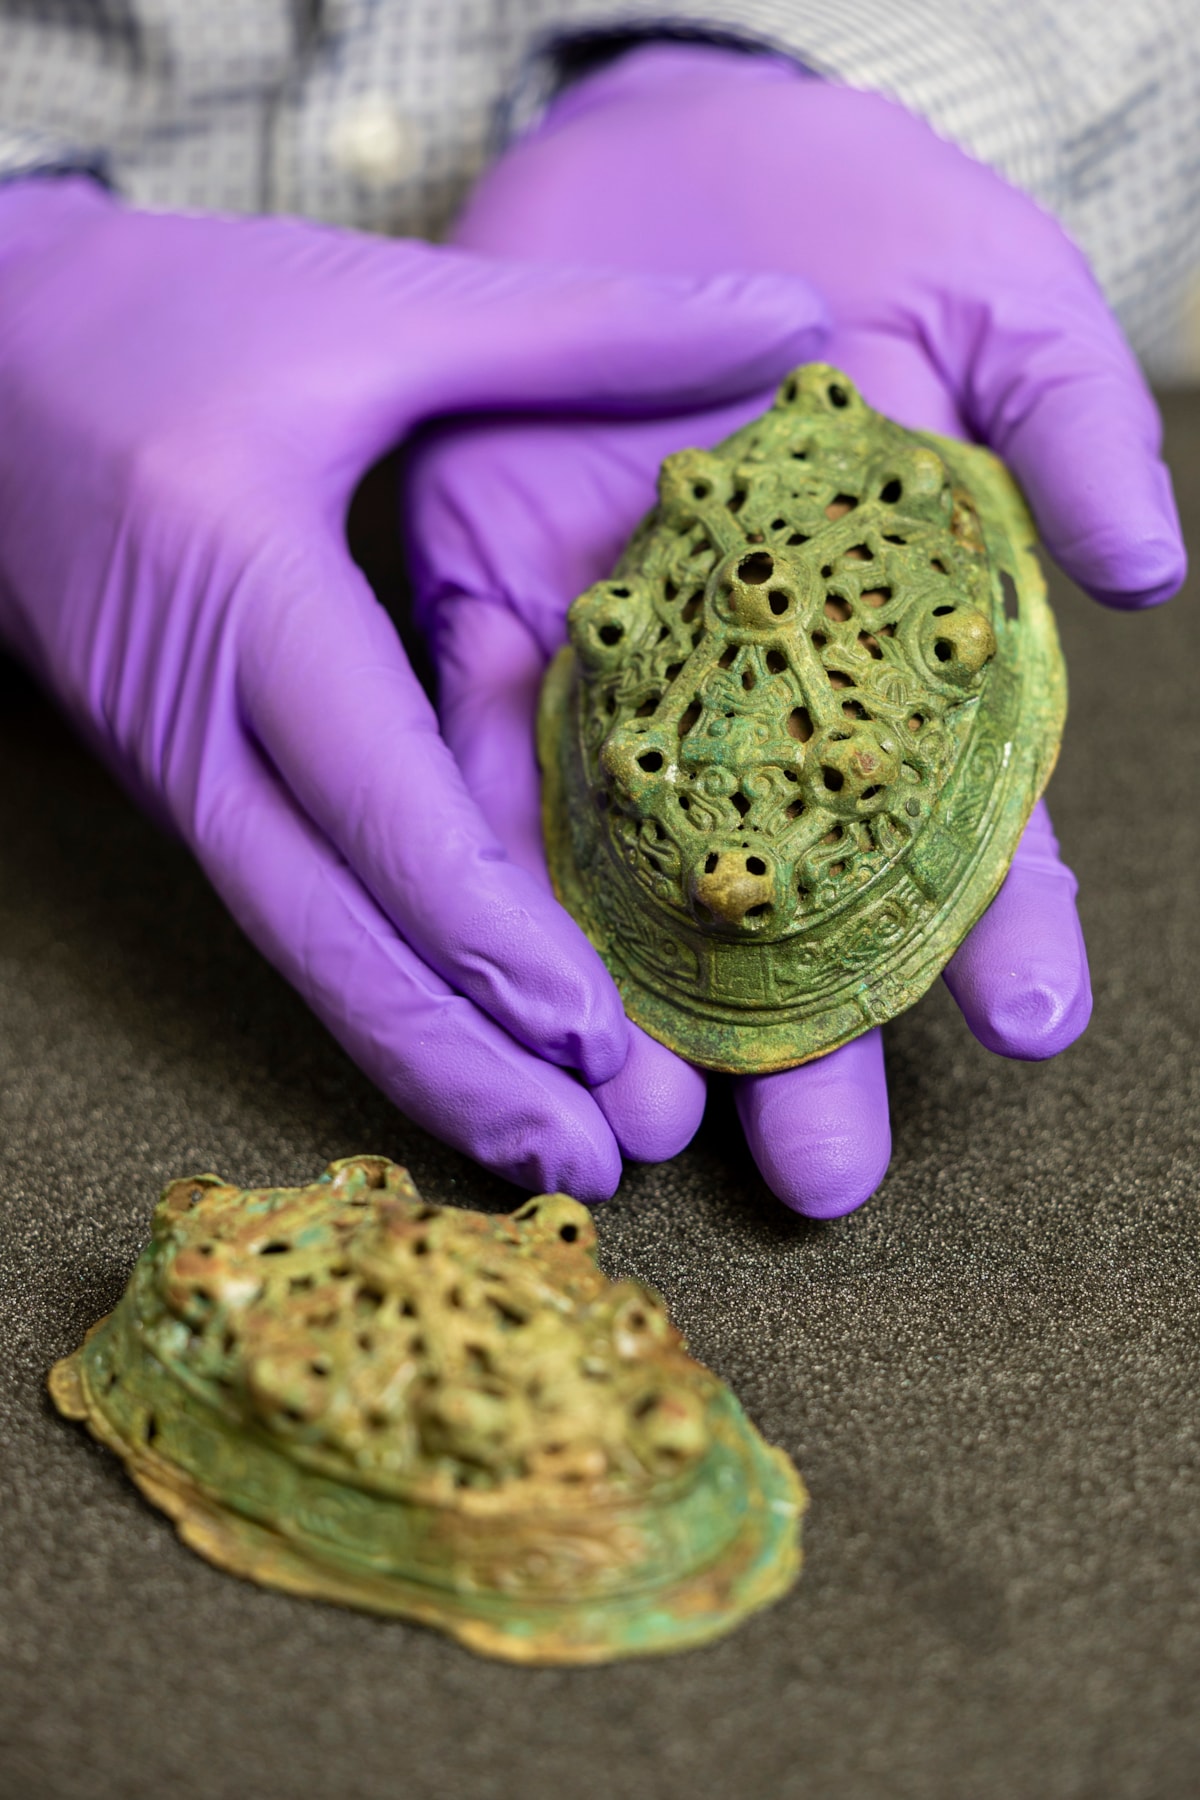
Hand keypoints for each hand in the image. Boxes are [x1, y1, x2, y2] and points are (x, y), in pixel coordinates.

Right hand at [0, 173, 826, 1195]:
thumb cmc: (177, 319)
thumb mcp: (379, 307)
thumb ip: (585, 324)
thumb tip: (791, 318)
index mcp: (248, 597)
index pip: (378, 802)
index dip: (488, 930)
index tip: (598, 1035)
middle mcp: (200, 721)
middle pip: (332, 937)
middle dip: (466, 1063)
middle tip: (599, 1171)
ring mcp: (178, 772)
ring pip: (304, 956)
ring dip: (427, 1068)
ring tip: (553, 1163)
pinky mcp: (187, 788)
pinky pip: (290, 922)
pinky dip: (383, 1002)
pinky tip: (466, 1059)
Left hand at [406, 44, 1184, 1215]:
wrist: (667, 147)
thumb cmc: (859, 211)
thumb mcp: (994, 298)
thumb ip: (1065, 424)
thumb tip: (1154, 569)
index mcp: (900, 636)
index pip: (969, 804)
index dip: (1006, 914)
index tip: (1040, 1021)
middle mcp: (764, 688)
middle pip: (801, 885)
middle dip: (816, 1026)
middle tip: (831, 1172)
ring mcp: (632, 668)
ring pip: (644, 866)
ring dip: (649, 1002)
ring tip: (665, 1129)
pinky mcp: (500, 616)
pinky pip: (496, 754)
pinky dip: (504, 865)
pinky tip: (521, 986)